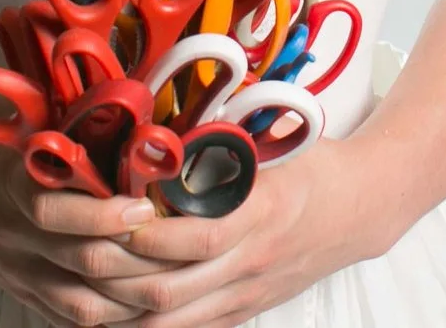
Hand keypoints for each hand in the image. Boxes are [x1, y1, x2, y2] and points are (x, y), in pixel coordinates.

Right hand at [0, 123, 183, 327]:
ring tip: (180, 280)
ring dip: (136, 296)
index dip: (106, 213)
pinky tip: (148, 307)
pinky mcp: (23, 294)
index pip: (54, 212)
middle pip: (82, 262)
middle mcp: (12, 236)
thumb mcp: (24, 125)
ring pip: (84, 303)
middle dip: (142, 259)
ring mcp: (17, 272)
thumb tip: (142, 125)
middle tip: (187, 245)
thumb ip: (74, 131)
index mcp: (9, 185)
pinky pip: (72, 318)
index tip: (146, 202)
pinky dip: (114, 317)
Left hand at [97, 142, 384, 327]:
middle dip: (120, 279)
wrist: (364, 206)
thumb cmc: (315, 168)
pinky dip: (151, 327)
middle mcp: (254, 261)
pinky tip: (118, 315)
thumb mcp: (273, 148)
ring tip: (85, 290)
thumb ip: (221, 149)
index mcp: (263, 212)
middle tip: (80, 256)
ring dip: (125, 312)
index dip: (149, 236)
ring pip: (177, 321)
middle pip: (175, 289)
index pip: (197, 238)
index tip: (112, 219)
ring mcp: (251, 291)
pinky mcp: (249, 309)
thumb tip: (160, 137)